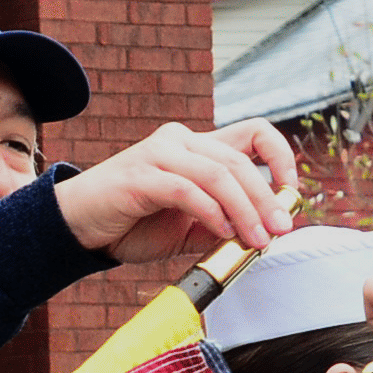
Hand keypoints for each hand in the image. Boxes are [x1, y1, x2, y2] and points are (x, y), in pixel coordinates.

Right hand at [54, 119, 297, 263]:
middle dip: (267, 198)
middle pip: (240, 160)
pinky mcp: (142, 175)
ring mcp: (160, 154)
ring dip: (245, 210)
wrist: (80, 228)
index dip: (281, 156)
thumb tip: (262, 234)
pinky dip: (211, 213)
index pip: (254, 132)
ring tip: (255, 240)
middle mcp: (181, 141)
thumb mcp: (189, 228)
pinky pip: (188, 190)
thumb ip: (223, 225)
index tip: (291, 191)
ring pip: (219, 174)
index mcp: (197, 147)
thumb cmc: (132, 223)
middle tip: (279, 229)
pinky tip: (221, 232)